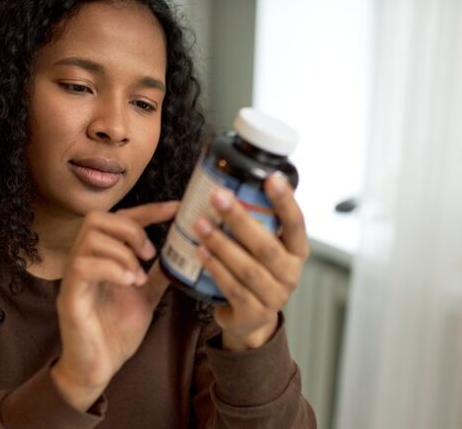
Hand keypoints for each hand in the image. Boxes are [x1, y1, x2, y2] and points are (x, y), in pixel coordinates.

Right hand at [51, 201, 178, 410]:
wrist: (97, 366)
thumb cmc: (115, 332)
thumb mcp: (145, 296)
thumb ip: (158, 274)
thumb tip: (181, 254)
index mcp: (101, 256)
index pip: (120, 219)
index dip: (149, 210)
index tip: (177, 208)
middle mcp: (83, 260)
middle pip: (97, 218)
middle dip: (129, 228)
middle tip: (148, 253)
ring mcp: (73, 276)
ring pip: (90, 238)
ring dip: (122, 252)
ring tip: (138, 276)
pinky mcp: (69, 295)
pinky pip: (84, 266)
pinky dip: (112, 269)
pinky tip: (129, 283)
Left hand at [193, 174, 308, 350]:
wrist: (249, 319)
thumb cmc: (254, 272)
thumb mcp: (262, 249)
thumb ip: (256, 223)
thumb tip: (229, 183)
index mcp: (296, 252)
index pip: (296, 223)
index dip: (285, 201)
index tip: (271, 178)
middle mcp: (290, 274)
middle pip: (266, 246)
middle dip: (240, 220)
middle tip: (218, 197)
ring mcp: (274, 296)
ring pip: (247, 268)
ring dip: (221, 244)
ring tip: (200, 224)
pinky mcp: (253, 313)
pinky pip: (232, 288)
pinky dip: (215, 268)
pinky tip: (200, 251)